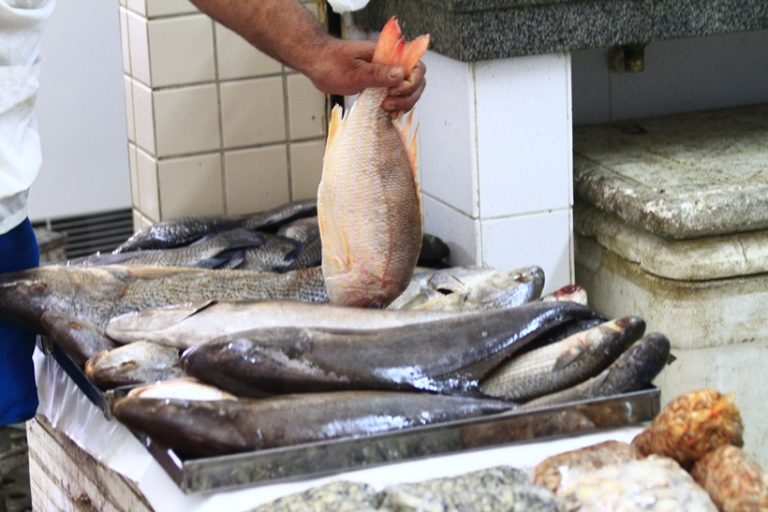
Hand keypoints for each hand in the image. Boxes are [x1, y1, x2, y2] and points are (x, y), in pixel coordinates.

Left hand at [306, 38, 426, 112]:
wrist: (317, 63)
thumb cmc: (331, 62)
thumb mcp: (354, 71)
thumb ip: (378, 73)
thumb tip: (401, 74)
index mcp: (387, 55)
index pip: (416, 67)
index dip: (411, 82)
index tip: (394, 92)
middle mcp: (391, 65)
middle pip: (417, 81)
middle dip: (408, 97)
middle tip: (388, 104)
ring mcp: (386, 76)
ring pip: (408, 91)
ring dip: (403, 104)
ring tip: (387, 110)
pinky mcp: (380, 86)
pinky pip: (397, 97)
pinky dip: (397, 107)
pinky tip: (388, 114)